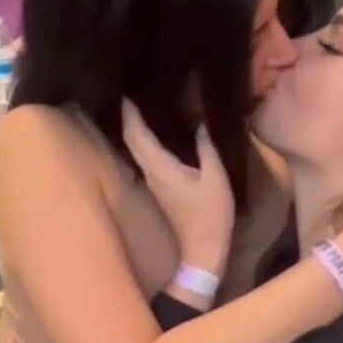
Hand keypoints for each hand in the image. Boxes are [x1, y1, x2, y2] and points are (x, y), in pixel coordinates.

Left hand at [121, 100, 233, 274]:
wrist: (203, 247)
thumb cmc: (211, 214)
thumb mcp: (216, 178)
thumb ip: (207, 148)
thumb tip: (200, 124)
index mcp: (161, 167)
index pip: (137, 136)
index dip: (130, 115)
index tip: (127, 95)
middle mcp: (150, 173)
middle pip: (131, 141)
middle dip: (128, 118)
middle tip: (133, 96)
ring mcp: (152, 182)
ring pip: (135, 150)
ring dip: (135, 130)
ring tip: (144, 109)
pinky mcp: (159, 187)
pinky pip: (145, 158)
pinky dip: (144, 142)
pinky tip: (156, 134)